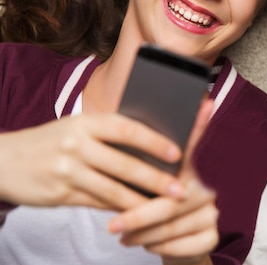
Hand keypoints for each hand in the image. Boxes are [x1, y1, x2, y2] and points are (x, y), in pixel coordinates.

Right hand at [0, 113, 184, 210]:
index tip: (178, 152)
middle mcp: (76, 144)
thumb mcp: (76, 127)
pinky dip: (119, 209)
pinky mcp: (60, 194)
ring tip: (165, 207)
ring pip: (112, 190)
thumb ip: (107, 134)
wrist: (3, 160)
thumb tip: (152, 146)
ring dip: (142, 201)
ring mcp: (66, 170)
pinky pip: (97, 204)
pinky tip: (137, 213)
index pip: (127, 129)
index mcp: (85, 122)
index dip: (154, 141)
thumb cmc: (51, 141)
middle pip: (124, 164)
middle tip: (180, 189)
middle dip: (156, 179)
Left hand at [108, 99, 219, 262]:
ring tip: (122, 235)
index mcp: (192, 170)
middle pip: (173, 200)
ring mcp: (213, 213)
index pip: (195, 143)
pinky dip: (158, 248)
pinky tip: (143, 244)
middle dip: (140, 215)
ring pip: (173, 226)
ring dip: (144, 234)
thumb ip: (142, 162)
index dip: (200, 125)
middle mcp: (209, 188)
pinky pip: (181, 246)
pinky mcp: (212, 237)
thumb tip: (125, 130)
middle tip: (113, 224)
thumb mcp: (147, 184)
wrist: (173, 245)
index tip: (204, 103)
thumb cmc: (152, 208)